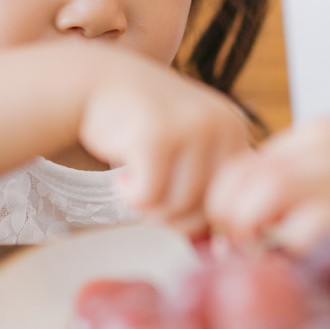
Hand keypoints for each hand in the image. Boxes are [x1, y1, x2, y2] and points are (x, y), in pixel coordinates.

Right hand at [77, 53, 252, 233]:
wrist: (95, 82)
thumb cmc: (141, 125)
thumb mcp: (188, 149)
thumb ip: (207, 187)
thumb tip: (217, 246)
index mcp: (235, 130)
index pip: (233, 201)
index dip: (202, 217)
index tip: (173, 207)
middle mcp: (222, 125)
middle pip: (208, 210)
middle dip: (173, 218)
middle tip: (149, 198)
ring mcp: (192, 127)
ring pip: (179, 207)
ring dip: (149, 209)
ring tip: (134, 183)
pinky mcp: (158, 134)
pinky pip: (149, 197)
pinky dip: (129, 197)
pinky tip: (121, 178)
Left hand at [205, 114, 329, 253]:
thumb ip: (320, 172)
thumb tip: (277, 215)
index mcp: (315, 133)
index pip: (241, 166)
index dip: (232, 204)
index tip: (246, 233)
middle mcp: (316, 151)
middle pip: (233, 183)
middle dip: (229, 224)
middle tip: (249, 254)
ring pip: (253, 205)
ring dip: (251, 240)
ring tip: (273, 263)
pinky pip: (299, 238)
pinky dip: (293, 259)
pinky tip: (310, 270)